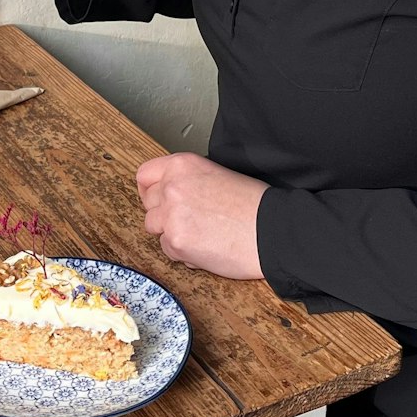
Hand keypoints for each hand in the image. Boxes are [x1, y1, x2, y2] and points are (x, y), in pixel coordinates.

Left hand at [136, 153, 266, 279]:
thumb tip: (172, 194)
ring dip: (171, 232)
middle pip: (149, 203)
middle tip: (188, 220)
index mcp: (183, 165)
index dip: (150, 190)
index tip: (158, 199)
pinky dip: (182, 251)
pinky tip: (206, 247)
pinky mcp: (176, 242)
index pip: (145, 175)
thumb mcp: (218, 174)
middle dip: (163, 213)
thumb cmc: (254, 205)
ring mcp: (171, 215)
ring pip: (154, 227)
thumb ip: (189, 180)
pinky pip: (167, 249)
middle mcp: (172, 186)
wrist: (272, 230)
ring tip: (200, 234)